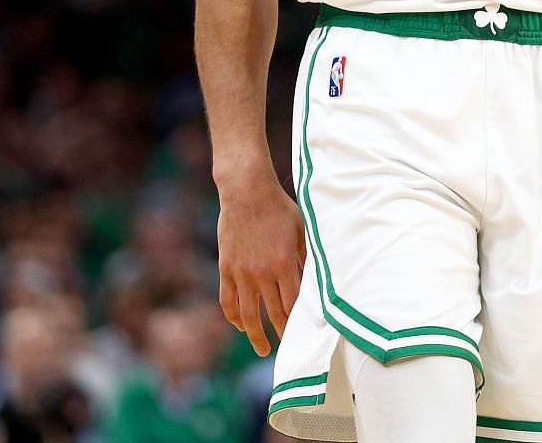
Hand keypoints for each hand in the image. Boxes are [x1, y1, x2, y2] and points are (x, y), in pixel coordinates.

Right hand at [215, 164, 306, 355]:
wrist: (247, 193)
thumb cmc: (279, 208)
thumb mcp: (301, 230)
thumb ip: (306, 256)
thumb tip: (315, 279)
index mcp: (284, 263)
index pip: (294, 303)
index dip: (299, 321)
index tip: (305, 332)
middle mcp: (262, 273)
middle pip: (273, 313)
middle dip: (283, 332)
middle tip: (289, 346)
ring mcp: (242, 273)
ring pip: (248, 314)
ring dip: (255, 335)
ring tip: (262, 348)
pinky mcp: (227, 269)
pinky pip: (228, 300)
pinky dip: (233, 316)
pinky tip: (240, 325)